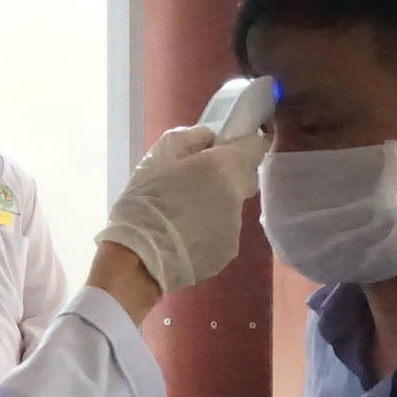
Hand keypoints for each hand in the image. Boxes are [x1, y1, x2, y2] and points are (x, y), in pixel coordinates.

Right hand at [94, 125, 267, 295]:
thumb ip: (189, 138)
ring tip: (183, 213)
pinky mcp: (228, 252)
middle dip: (228, 173)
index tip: (231, 142)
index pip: (257, 145)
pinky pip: (223, 231)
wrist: (139, 260)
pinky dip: (209, 229)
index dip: (247, 140)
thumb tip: (209, 136)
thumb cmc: (145, 201)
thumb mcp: (158, 157)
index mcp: (224, 167)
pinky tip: (184, 235)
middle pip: (245, 177)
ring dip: (215, 204)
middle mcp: (238, 195)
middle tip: (198, 178)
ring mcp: (235, 227)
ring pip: (232, 206)